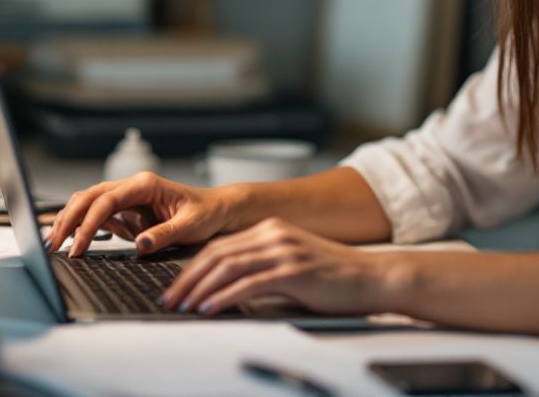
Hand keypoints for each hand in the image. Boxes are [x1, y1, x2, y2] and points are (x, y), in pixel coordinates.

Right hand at [44, 172, 232, 257]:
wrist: (217, 210)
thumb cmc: (206, 213)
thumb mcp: (190, 226)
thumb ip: (164, 234)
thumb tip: (141, 243)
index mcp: (146, 185)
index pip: (107, 200)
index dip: (88, 223)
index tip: (77, 247)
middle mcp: (134, 186)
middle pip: (90, 196)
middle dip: (69, 218)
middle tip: (53, 244)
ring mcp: (129, 197)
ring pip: (90, 201)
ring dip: (71, 219)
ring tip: (55, 243)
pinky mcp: (128, 210)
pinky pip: (99, 214)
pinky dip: (83, 225)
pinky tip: (74, 240)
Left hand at [160, 217, 390, 316]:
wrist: (371, 277)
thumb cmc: (334, 278)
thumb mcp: (292, 264)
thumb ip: (263, 267)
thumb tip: (226, 289)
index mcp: (272, 229)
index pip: (219, 246)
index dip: (190, 268)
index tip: (173, 289)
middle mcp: (274, 234)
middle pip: (216, 253)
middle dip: (186, 278)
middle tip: (167, 300)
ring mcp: (284, 250)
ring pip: (227, 266)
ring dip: (198, 288)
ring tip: (180, 307)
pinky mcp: (293, 270)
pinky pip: (249, 283)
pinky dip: (223, 296)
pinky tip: (209, 309)